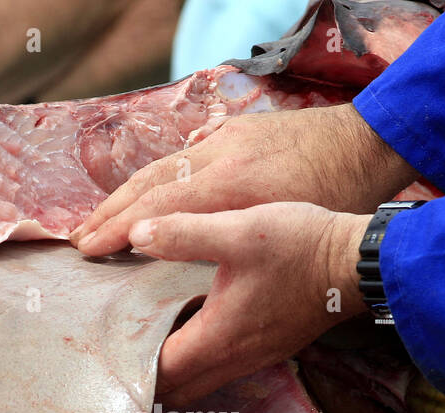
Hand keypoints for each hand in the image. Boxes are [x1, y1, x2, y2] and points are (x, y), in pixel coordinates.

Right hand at [70, 104, 412, 256]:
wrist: (367, 143)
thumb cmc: (335, 198)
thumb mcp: (284, 228)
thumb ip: (227, 237)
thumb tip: (173, 246)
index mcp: (226, 184)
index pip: (156, 207)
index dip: (118, 230)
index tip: (89, 250)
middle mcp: (217, 155)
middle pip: (148, 183)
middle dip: (110, 211)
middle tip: (78, 238)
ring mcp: (226, 138)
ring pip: (163, 165)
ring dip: (129, 192)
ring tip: (102, 216)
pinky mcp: (238, 130)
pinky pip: (188, 150)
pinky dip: (163, 172)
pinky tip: (152, 188)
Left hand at [128, 202, 371, 405]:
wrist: (358, 262)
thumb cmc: (300, 246)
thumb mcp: (237, 229)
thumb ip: (182, 232)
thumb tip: (135, 233)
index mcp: (218, 337)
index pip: (160, 371)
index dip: (128, 365)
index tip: (103, 349)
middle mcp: (236, 358)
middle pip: (178, 389)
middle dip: (146, 379)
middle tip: (117, 353)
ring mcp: (257, 357)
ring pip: (201, 380)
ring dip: (173, 371)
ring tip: (147, 341)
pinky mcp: (271, 348)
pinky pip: (222, 368)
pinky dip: (198, 360)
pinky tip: (191, 327)